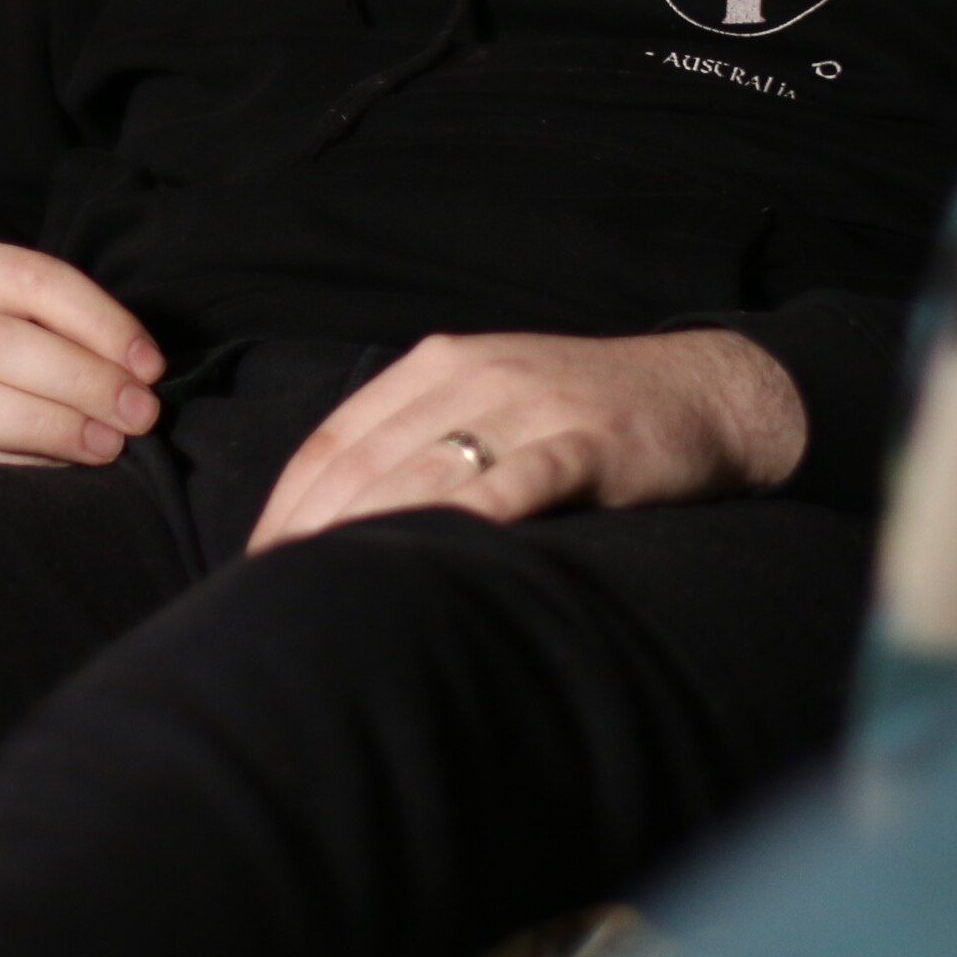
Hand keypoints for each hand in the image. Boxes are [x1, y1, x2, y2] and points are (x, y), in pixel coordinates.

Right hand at [0, 239, 165, 466]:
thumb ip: (44, 326)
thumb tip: (136, 371)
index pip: (28, 278)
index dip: (100, 320)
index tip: (150, 366)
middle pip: (2, 342)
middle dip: (84, 379)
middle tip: (140, 414)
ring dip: (52, 426)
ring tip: (108, 446)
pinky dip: (10, 468)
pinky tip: (55, 475)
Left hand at [247, 327, 804, 553]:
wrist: (701, 393)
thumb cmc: (583, 415)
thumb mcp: (491, 403)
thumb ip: (422, 440)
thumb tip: (336, 518)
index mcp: (437, 364)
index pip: (335, 436)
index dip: (289, 502)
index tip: (255, 560)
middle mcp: (474, 374)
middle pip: (367, 457)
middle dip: (312, 528)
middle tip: (277, 592)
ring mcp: (532, 404)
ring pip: (427, 467)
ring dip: (369, 531)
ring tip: (332, 591)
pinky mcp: (588, 439)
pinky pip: (517, 478)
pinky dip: (470, 515)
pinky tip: (436, 554)